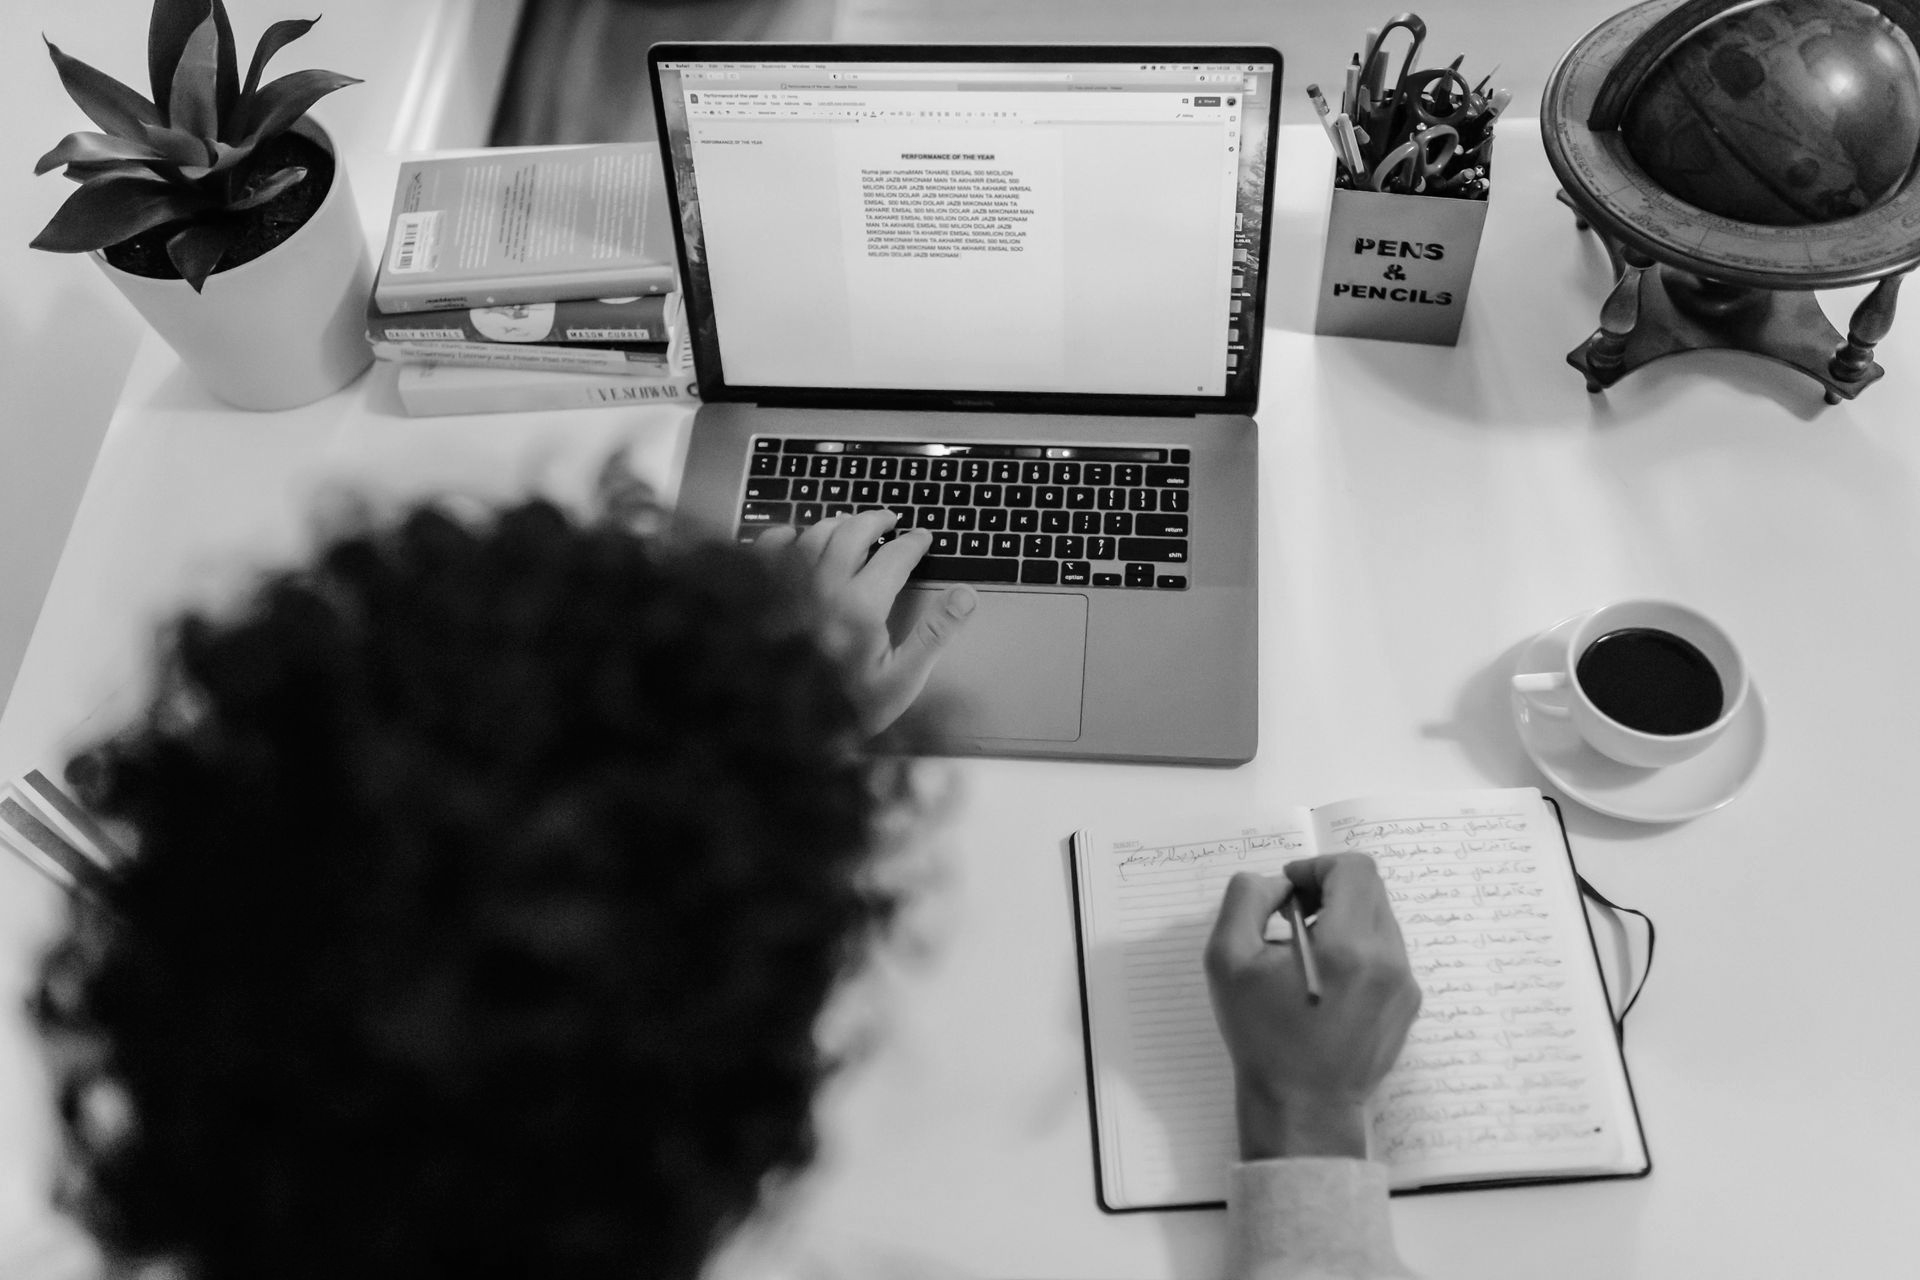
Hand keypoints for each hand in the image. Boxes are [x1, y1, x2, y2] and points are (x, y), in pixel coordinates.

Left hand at [756, 510, 975, 733]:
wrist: (780, 730)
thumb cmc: (847, 710)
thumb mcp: (902, 680)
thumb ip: (935, 634)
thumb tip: (966, 594)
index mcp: (861, 604)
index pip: (894, 557)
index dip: (913, 543)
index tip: (923, 537)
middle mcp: (822, 586)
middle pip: (851, 533)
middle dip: (875, 520)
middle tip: (889, 519)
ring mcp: (785, 587)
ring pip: (812, 536)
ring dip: (836, 523)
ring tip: (850, 523)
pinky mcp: (759, 596)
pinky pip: (767, 549)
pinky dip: (783, 535)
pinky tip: (793, 535)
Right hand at [1204, 854, 1421, 1159]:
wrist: (1303, 1107)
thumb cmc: (1262, 1038)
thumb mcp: (1227, 961)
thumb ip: (1245, 900)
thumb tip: (1276, 883)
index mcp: (1348, 946)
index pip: (1353, 868)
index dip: (1317, 866)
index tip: (1289, 891)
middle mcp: (1388, 959)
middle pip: (1370, 889)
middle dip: (1329, 889)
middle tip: (1292, 918)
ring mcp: (1405, 984)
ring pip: (1380, 919)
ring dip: (1344, 918)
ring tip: (1307, 953)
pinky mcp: (1408, 1004)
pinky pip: (1387, 952)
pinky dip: (1358, 949)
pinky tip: (1327, 982)